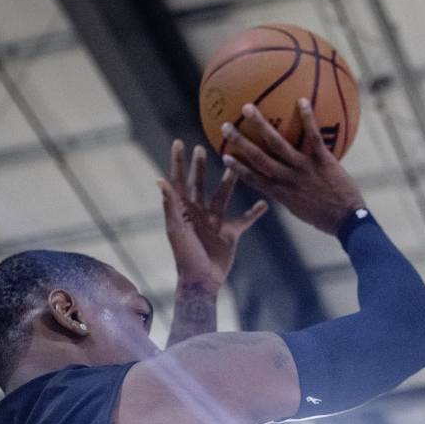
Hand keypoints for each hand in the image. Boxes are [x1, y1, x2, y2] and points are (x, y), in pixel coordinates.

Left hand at [158, 139, 267, 288]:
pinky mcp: (230, 233)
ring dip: (229, 182)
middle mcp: (199, 212)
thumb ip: (170, 204)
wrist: (201, 280)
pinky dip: (254, 213)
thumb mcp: (175, 229)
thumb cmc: (184, 255)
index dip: (178, 163)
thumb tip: (160, 180)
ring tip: (236, 166)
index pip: (179, 181)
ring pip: (223, 196)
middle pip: (200, 184)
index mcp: (183, 210)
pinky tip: (264, 203)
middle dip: (200, 167)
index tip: (179, 143)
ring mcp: (215, 221)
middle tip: (202, 148)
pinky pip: (244, 220)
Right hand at [220, 100, 364, 235]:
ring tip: (247, 107)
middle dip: (240, 142)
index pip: (252, 178)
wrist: (347, 221)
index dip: (238, 167)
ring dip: (260, 125)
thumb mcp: (300, 209)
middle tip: (225, 126)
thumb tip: (283, 184)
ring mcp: (303, 168)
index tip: (224, 155)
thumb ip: (289, 194)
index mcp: (280, 192)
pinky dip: (307, 118)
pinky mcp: (321, 161)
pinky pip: (312, 136)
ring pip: (277, 144)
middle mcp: (286, 179)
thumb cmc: (326, 216)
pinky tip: (302, 100)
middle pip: (257, 157)